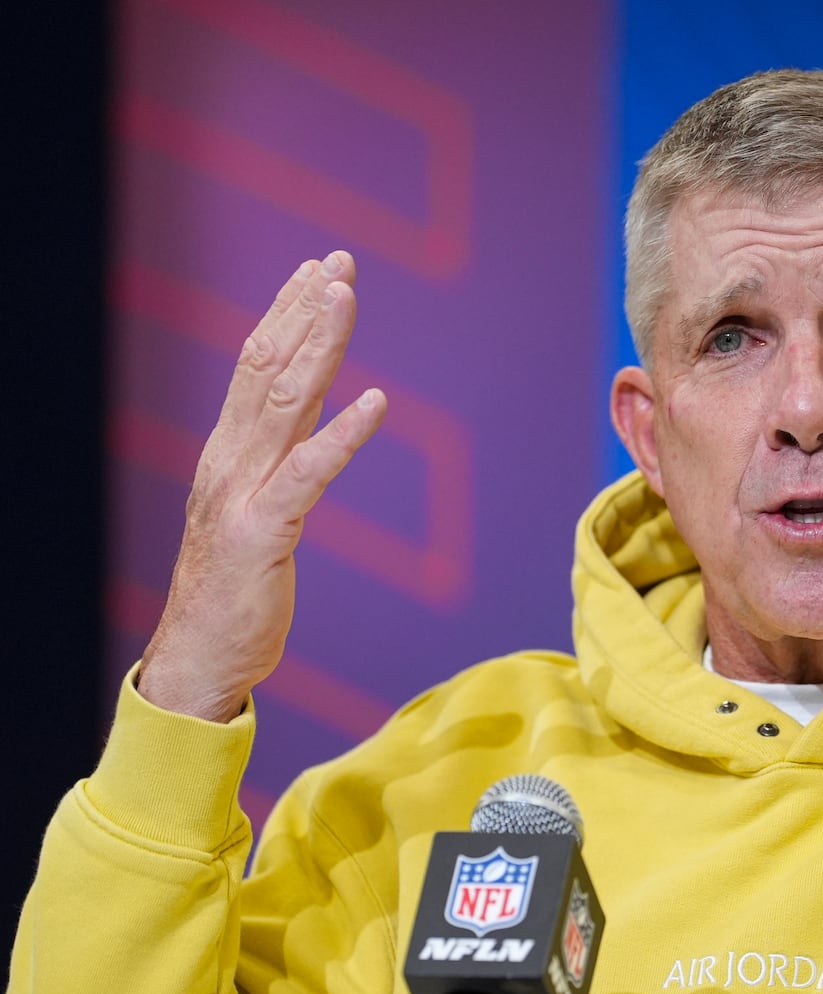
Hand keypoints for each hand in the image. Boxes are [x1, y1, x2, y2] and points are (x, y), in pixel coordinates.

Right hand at [137, 252, 386, 721]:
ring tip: (344, 297)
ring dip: (318, 346)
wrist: (200, 658)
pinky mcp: (262, 533)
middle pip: (267, 367)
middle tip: (337, 261)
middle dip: (303, 310)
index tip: (318, 269)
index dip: (288, 315)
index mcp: (230, 453)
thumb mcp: (257, 512)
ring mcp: (242, 494)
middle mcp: (231, 461)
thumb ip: (279, 466)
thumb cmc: (235, 589)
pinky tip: (376, 403)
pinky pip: (307, 474)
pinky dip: (342, 435)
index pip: (256, 366)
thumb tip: (309, 425)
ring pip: (282, 402)